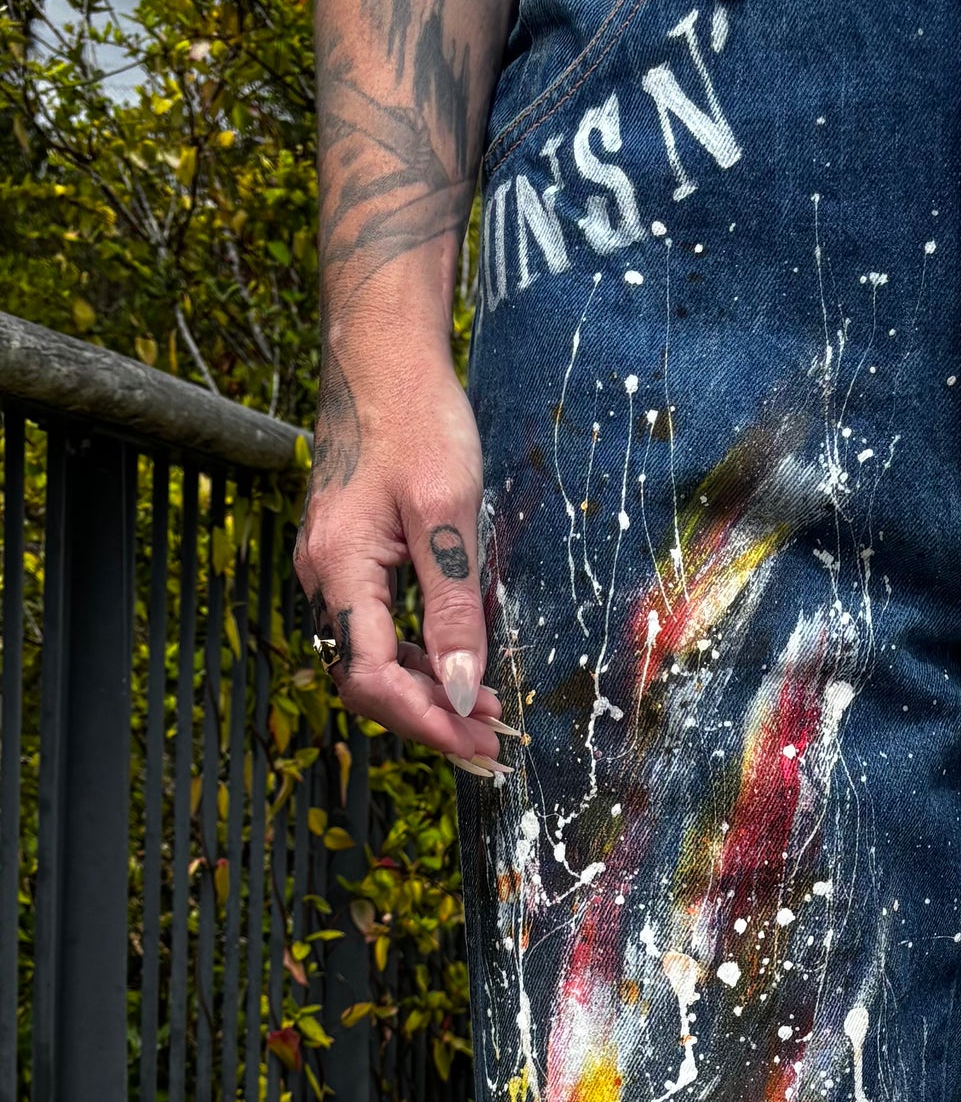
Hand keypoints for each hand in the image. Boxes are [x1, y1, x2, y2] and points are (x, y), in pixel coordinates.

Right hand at [293, 344, 507, 777]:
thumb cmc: (417, 420)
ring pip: (373, 658)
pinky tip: (461, 666)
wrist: (382, 357)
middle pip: (367, 680)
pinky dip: (419, 657)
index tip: (480, 742)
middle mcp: (324, 576)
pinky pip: (377, 628)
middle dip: (430, 717)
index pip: (372, 678)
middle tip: (494, 744)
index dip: (426, 720)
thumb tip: (465, 688)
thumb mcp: (448, 513)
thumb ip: (454, 607)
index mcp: (340, 567)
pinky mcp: (349, 558)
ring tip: (490, 714)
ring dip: (429, 692)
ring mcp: (332, 568)